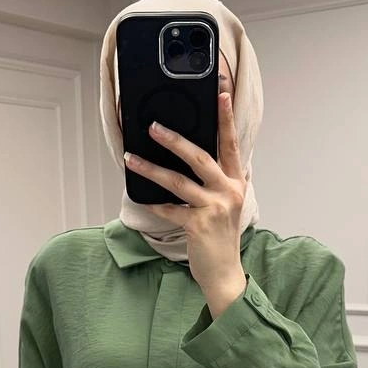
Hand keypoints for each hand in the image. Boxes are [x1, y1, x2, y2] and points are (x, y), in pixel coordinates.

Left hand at [123, 92, 246, 300]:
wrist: (224, 273)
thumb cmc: (220, 237)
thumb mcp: (224, 204)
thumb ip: (213, 181)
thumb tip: (187, 158)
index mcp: (236, 182)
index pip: (231, 144)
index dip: (225, 118)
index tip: (220, 95)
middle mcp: (229, 191)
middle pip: (200, 157)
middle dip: (175, 139)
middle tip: (154, 126)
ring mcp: (215, 208)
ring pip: (178, 181)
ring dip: (151, 169)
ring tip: (131, 158)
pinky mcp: (199, 225)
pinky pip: (170, 209)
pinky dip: (155, 204)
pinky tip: (143, 199)